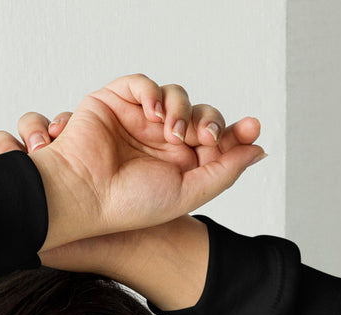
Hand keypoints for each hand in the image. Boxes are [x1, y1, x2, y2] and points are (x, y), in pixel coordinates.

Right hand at [0, 75, 264, 255]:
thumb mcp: (187, 194)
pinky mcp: (114, 102)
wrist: (83, 198)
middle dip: (208, 121)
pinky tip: (154, 112)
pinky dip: (152, 90)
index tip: (252, 129)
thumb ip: (223, 172)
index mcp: (177, 165)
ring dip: (181, 108)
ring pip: (175, 96)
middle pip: (199, 114)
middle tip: (204, 138)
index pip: (213, 139)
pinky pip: (141, 82)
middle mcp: (159, 141)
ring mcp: (137, 120)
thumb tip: (258, 150)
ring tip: (173, 132)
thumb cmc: (127, 206)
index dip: (234, 132)